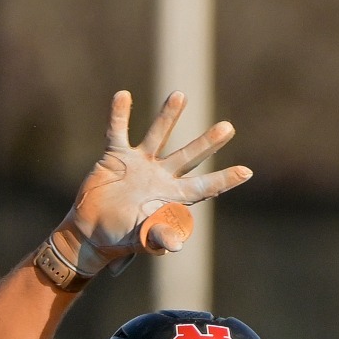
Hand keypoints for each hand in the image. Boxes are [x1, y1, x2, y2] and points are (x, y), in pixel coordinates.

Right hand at [52, 90, 253, 276]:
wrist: (92, 231)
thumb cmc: (122, 239)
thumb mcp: (141, 239)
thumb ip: (158, 236)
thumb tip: (176, 244)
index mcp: (172, 197)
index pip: (204, 187)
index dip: (224, 179)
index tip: (247, 171)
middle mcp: (161, 176)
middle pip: (189, 157)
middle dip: (207, 143)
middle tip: (229, 127)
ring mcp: (140, 164)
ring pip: (157, 135)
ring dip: (168, 116)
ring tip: (180, 94)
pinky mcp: (115, 156)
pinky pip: (117, 131)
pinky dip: (119, 115)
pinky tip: (123, 95)